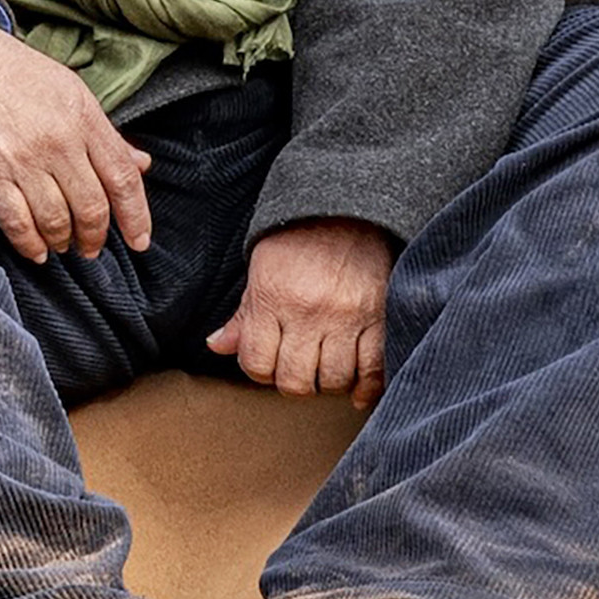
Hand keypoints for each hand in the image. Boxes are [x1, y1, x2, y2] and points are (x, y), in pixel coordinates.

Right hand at [0, 9, 152, 262]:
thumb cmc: (17, 73)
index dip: (136, 216)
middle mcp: (57, 142)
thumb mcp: (72, 91)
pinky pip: (16, 223)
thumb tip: (140, 164)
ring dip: (64, 242)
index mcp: (83, 119)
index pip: (122, 177)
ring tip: (64, 244)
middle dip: (96, 236)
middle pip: (92, 207)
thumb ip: (105, 134)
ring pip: (56, 221)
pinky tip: (37, 250)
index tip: (139, 240)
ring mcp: (22, 161)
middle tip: (93, 246)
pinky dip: (30, 244)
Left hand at [208, 221, 393, 408]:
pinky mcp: (381, 318)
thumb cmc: (300, 241)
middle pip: (295, 380)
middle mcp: (308, 311)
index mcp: (272, 297)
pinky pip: (375, 369)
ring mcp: (346, 317)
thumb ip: (244, 314)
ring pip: (334, 380)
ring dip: (330, 383)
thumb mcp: (262, 269)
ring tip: (328, 367)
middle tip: (301, 368)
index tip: (270, 362)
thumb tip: (217, 346)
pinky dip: (367, 387)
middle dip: (295, 382)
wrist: (351, 209)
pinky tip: (359, 388)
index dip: (260, 370)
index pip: (256, 363)